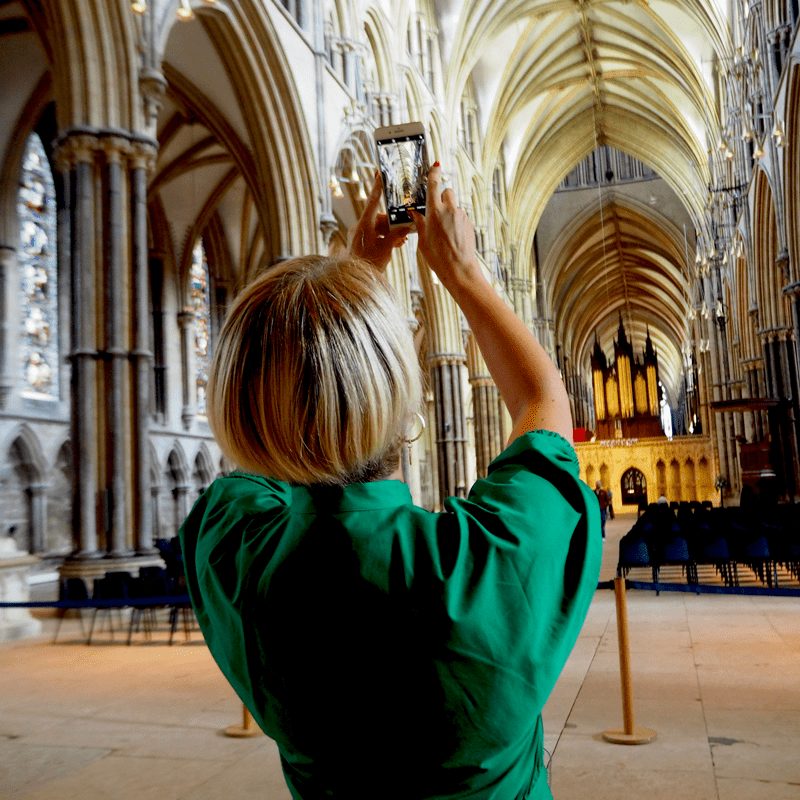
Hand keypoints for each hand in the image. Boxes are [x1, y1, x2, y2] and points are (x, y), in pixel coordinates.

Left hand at [348, 173, 409, 270]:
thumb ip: (396, 235)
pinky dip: (385, 239)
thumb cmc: (368, 264)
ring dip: (391, 233)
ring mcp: (360, 236)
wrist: (354, 279)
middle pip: (380, 218)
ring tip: (402, 241)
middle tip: (406, 229)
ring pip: (379, 228)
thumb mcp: (386, 249)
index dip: (377, 187)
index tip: (379, 173)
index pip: (373, 201)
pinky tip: (396, 245)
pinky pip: (375, 236)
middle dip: (393, 223)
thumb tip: (407, 226)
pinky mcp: (361, 244)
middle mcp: (360, 228)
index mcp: (364, 225)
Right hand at [409, 164, 480, 291]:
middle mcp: (450, 210)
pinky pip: (460, 216)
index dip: (434, 173)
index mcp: (435, 212)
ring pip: (454, 205)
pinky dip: (455, 221)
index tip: (435, 165)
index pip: (434, 185)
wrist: (459, 269)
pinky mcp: (469, 223)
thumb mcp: (423, 241)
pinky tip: (452, 236)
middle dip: (442, 197)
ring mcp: (461, 216)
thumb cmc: (438, 257)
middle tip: (435, 210)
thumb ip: (419, 223)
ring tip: (444, 230)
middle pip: (448, 191)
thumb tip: (415, 213)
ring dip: (449, 211)